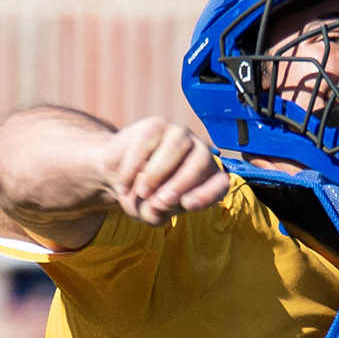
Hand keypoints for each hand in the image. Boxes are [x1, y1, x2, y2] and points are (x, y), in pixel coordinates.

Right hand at [97, 117, 229, 222]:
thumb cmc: (144, 197)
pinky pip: (147, 143)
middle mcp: (199, 151)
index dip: (209, 194)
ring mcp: (179, 134)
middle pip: (202, 161)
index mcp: (208, 177)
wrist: (118, 176)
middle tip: (161, 201)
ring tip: (142, 193)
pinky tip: (124, 186)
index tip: (189, 205)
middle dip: (181, 183)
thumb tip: (159, 204)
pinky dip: (134, 167)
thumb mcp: (151, 212)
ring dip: (158, 174)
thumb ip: (158, 213)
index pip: (220, 183)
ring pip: (176, 147)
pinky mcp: (155, 125)